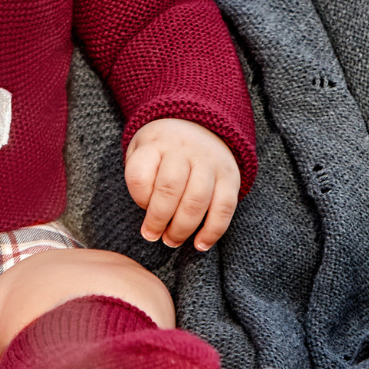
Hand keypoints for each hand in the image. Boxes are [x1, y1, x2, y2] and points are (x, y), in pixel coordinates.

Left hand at [124, 118, 239, 251]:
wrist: (199, 123)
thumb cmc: (162, 147)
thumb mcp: (141, 148)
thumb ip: (139, 175)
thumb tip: (149, 212)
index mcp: (155, 142)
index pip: (140, 174)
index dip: (138, 198)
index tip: (141, 206)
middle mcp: (183, 150)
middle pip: (169, 190)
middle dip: (158, 220)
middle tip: (152, 235)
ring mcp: (209, 162)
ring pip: (196, 201)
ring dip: (182, 228)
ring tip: (171, 240)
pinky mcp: (230, 176)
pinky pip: (225, 207)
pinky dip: (213, 230)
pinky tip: (200, 244)